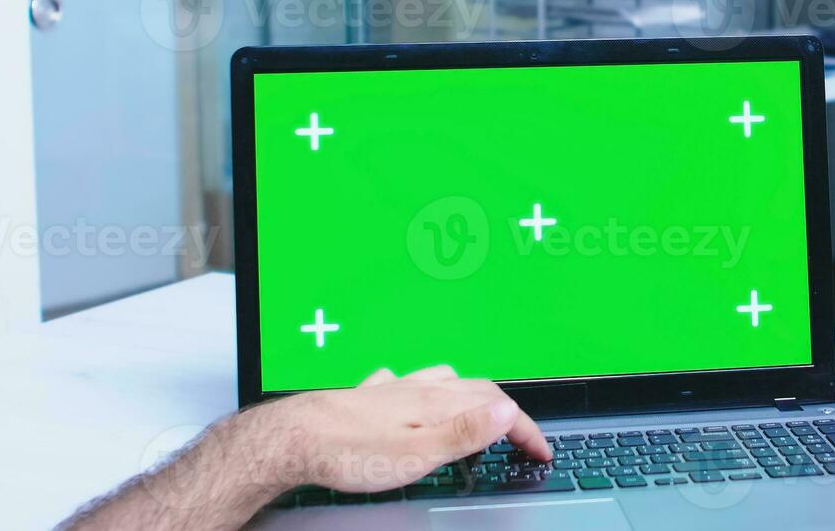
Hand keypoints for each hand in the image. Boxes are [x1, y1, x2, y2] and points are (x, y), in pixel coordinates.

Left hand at [265, 365, 552, 492]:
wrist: (294, 438)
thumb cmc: (351, 451)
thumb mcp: (418, 454)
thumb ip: (465, 433)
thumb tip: (507, 412)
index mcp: (437, 403)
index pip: (497, 410)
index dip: (526, 431)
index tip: (541, 451)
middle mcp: (419, 389)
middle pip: (477, 389)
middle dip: (505, 410)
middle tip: (518, 437)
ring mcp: (393, 390)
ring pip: (443, 380)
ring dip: (469, 393)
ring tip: (477, 409)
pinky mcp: (367, 397)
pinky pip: (404, 382)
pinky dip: (422, 387)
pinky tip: (410, 394)